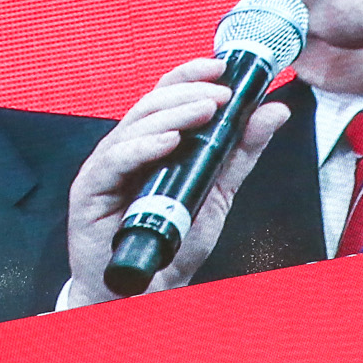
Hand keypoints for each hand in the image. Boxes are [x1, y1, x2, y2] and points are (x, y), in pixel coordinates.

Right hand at [65, 56, 290, 305]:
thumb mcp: (218, 192)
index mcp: (151, 144)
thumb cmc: (173, 245)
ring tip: (206, 110)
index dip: (191, 75)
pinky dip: (144, 147)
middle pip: (152, 103)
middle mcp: (126, 150)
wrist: (149, 295)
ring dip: (173, 113)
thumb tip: (273, 111)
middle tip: (221, 94)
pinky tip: (169, 142)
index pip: (167, 96)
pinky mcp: (89, 191)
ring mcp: (106, 168)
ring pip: (135, 125)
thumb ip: (241, 152)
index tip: (224, 67)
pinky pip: (116, 160)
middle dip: (188, 91)